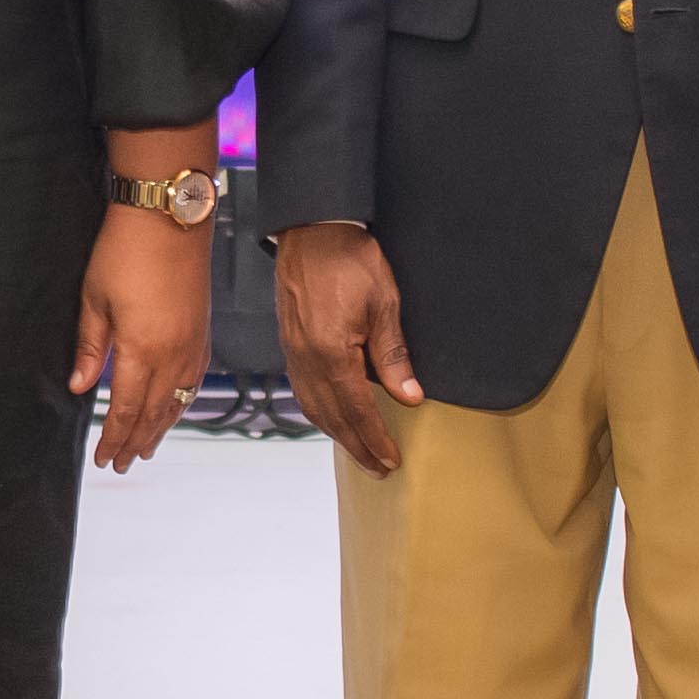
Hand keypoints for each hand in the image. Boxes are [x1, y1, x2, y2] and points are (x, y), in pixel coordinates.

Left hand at [71, 204, 207, 472]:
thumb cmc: (126, 251)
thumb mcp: (94, 300)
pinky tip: (173, 410)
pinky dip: (180, 404)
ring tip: (145, 449)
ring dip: (160, 429)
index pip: (125, 409)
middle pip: (153, 414)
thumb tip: (80, 387)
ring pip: (176, 402)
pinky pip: (193, 382)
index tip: (103, 458)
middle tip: (121, 464)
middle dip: (135, 442)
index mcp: (141, 350)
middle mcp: (172, 354)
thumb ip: (89, 348)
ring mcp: (192, 344)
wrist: (168, 217)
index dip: (113, 437)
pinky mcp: (202, 332)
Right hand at [270, 220, 420, 474]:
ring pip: (313, 407)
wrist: (312, 229)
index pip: (357, 409)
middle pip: (332, 417)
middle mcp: (306, 360)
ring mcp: (293, 353)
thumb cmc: (349, 259)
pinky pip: (302, 390)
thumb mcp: (384, 304)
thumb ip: (394, 356)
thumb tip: (409, 396)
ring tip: (358, 450)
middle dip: (357, 446)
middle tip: (379, 468)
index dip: (375, 438)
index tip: (391, 460)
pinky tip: (332, 416)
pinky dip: (319, 412)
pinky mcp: (290, 344)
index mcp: (331, 353)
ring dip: (336, 433)